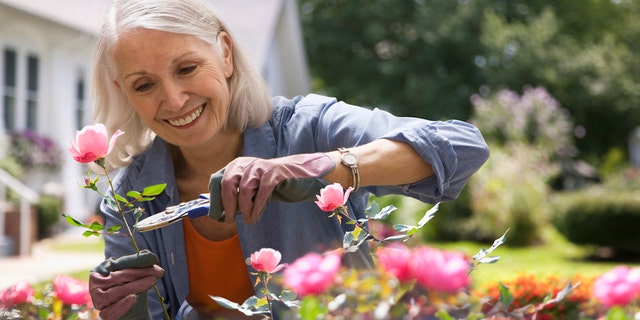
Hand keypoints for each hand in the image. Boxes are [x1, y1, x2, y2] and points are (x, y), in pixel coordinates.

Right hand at [89, 250, 163, 319]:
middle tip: (158, 271)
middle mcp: (95, 286)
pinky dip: (122, 304)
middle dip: (140, 273)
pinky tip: (133, 298)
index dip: (135, 261)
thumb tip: (151, 257)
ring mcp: (98, 301)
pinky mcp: (104, 315)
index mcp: (99, 272)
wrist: (132, 311)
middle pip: (118, 277)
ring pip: (117, 292)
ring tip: (152, 281)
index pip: (118, 264)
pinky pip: (112, 311)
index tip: (153, 259)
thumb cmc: (131, 288)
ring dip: (136, 286)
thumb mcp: (133, 275)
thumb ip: (138, 264)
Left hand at [209, 153, 334, 223]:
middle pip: (228, 184)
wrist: (301, 176)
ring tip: (248, 220)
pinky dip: (256, 208)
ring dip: (244, 210)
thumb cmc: (273, 185)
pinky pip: (261, 192)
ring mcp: (261, 167)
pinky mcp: (275, 173)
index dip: (215, 199)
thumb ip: (235, 194)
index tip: (217, 215)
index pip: (218, 180)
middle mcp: (247, 163)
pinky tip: (255, 217)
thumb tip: (217, 211)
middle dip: (227, 206)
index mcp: (238, 165)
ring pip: (244, 190)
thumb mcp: (252, 188)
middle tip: (229, 221)